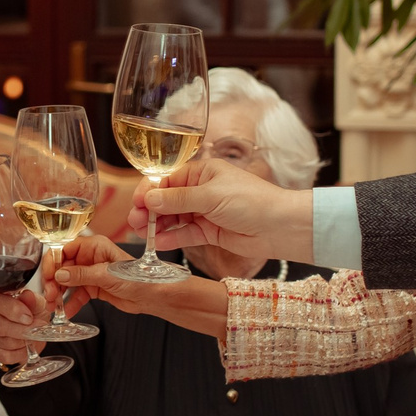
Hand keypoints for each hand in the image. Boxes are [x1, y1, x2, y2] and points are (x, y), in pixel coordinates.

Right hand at [0, 288, 50, 368]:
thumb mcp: (36, 303)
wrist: (32, 328)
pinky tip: (26, 346)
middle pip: (0, 326)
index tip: (29, 317)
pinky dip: (20, 353)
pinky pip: (6, 355)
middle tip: (37, 330)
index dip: (14, 311)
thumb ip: (33, 300)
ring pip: (5, 342)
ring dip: (23, 341)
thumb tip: (28, 296)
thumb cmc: (32, 312)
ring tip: (33, 337)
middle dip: (22, 330)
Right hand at [52, 234, 228, 337]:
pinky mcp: (95, 288)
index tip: (48, 277)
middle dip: (54, 281)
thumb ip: (82, 275)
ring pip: (67, 282)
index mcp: (95, 246)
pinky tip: (66, 312)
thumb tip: (59, 275)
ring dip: (59, 294)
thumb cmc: (139, 278)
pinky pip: (77, 294)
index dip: (53, 262)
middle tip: (50, 295)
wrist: (155, 296)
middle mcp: (91, 257)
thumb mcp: (107, 275)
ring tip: (54, 307)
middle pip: (63, 266)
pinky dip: (71, 303)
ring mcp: (92, 273)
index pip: (64, 249)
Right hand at [128, 158, 311, 260]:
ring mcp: (205, 212)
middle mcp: (201, 191)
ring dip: (157, 225)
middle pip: (167, 199)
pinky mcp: (209, 232)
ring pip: (173, 218)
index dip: (150, 190)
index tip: (137, 203)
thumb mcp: (210, 195)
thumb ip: (178, 199)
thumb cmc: (251, 201)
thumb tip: (149, 198)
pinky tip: (158, 243)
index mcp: (202, 172)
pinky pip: (185, 233)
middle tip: (135, 221)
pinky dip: (171, 238)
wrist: (280, 227)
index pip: (167, 179)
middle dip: (149, 210)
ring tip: (142, 233)